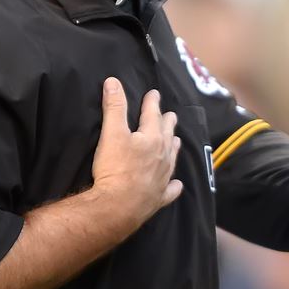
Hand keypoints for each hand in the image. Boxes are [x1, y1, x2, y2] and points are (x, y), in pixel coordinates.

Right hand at [91, 78, 182, 225]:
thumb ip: (114, 107)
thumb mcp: (111, 133)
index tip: (154, 94)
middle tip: (171, 115)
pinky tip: (177, 185)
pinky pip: (171, 190)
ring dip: (173, 147)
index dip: (152, 103)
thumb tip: (113, 82)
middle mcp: (162, 156)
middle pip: (167, 135)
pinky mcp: (159, 197)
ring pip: (172, 158)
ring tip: (175, 141)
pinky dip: (174, 186)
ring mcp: (163, 178)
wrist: (119, 206)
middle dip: (168, 123)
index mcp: (152, 138)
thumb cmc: (115, 168)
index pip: (153, 115)